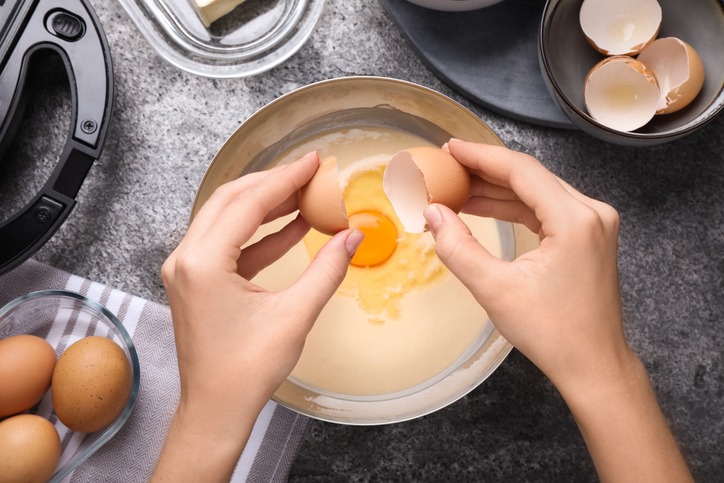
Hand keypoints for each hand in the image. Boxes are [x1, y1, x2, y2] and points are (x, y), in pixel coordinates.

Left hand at [153, 152, 362, 481]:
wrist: (216, 411)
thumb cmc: (245, 372)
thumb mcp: (295, 316)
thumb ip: (326, 270)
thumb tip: (351, 237)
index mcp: (203, 262)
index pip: (248, 203)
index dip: (285, 178)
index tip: (312, 162)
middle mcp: (187, 259)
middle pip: (231, 200)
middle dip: (273, 183)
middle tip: (309, 173)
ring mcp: (188, 270)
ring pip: (227, 218)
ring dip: (267, 205)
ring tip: (305, 195)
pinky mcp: (197, 282)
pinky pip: (230, 244)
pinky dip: (260, 234)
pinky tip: (292, 228)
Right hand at [424, 139, 691, 481]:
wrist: (593, 365)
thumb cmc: (553, 333)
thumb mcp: (494, 289)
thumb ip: (458, 247)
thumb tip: (433, 214)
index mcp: (574, 219)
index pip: (520, 171)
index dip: (480, 156)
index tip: (450, 148)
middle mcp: (591, 213)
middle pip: (530, 176)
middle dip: (485, 171)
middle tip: (447, 168)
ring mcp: (594, 224)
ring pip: (537, 192)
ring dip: (497, 190)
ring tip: (457, 190)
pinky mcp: (588, 237)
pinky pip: (546, 210)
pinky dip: (514, 207)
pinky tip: (485, 207)